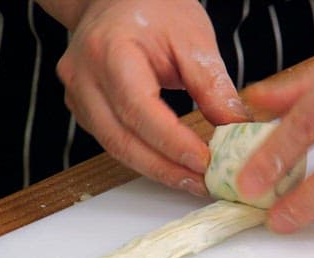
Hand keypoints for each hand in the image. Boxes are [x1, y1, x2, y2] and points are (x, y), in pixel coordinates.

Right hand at [55, 0, 248, 196]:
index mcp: (109, 50)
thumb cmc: (153, 7)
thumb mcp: (192, 38)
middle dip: (165, 168)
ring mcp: (77, 95)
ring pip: (115, 147)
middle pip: (121, 138)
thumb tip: (235, 129)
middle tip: (203, 184)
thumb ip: (212, 85)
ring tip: (193, 181)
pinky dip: (144, 158)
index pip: (139, 108)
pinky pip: (113, 142)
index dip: (172, 142)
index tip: (205, 163)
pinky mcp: (83, 108)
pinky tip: (172, 166)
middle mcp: (83, 76)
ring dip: (156, 169)